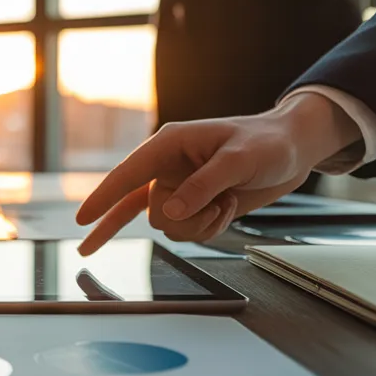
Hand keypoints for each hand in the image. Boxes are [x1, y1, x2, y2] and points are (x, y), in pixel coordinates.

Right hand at [74, 93, 362, 252]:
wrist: (294, 150)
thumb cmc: (267, 143)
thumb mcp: (238, 161)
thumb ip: (202, 187)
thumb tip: (168, 214)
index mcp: (169, 144)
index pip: (127, 174)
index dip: (102, 197)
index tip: (81, 220)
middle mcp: (167, 167)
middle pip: (152, 212)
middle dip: (184, 217)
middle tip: (216, 203)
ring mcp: (179, 188)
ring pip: (167, 227)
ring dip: (200, 225)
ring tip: (224, 203)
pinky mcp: (193, 204)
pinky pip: (185, 232)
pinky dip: (208, 229)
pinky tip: (225, 208)